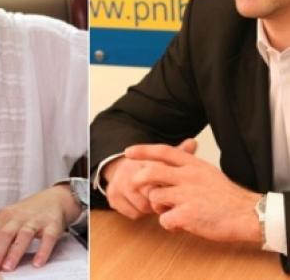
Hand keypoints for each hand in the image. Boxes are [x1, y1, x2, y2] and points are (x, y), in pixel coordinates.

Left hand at [0, 187, 77, 271]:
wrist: (54, 199)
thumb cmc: (25, 212)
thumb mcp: (2, 218)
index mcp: (4, 217)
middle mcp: (18, 218)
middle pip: (5, 234)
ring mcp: (35, 221)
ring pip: (24, 235)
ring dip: (16, 251)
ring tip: (9, 267)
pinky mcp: (52, 225)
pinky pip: (48, 238)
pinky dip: (43, 250)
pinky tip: (38, 262)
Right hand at [103, 139, 196, 219]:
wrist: (120, 170)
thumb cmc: (148, 167)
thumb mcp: (164, 158)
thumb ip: (179, 152)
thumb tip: (193, 142)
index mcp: (143, 161)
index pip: (158, 176)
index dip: (168, 187)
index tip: (174, 190)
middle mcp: (128, 171)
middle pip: (151, 194)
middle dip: (161, 199)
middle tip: (166, 199)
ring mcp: (118, 184)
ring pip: (143, 206)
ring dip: (151, 208)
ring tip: (153, 200)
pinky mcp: (112, 197)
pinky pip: (134, 213)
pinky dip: (140, 212)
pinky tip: (142, 204)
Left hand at [126, 141, 262, 242]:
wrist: (247, 214)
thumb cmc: (226, 196)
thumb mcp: (207, 172)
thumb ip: (186, 167)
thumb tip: (163, 164)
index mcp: (194, 165)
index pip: (163, 151)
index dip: (143, 150)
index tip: (128, 152)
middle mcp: (189, 177)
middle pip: (151, 171)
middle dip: (138, 179)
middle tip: (134, 186)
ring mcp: (187, 195)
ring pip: (155, 196)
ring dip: (156, 206)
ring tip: (168, 210)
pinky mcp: (188, 214)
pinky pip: (164, 219)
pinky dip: (168, 224)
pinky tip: (178, 224)